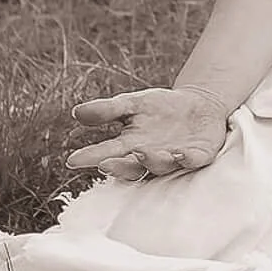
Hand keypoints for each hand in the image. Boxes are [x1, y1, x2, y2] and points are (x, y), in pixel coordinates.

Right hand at [66, 86, 233, 181]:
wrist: (198, 105)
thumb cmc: (160, 108)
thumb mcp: (133, 103)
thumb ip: (108, 110)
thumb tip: (76, 112)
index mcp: (131, 146)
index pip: (108, 153)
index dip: (91, 157)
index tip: (73, 160)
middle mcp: (150, 157)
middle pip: (132, 167)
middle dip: (120, 166)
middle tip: (107, 162)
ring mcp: (174, 158)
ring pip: (161, 166)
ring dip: (152, 160)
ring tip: (143, 151)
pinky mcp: (198, 155)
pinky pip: (192, 160)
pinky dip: (187, 158)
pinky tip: (181, 154)